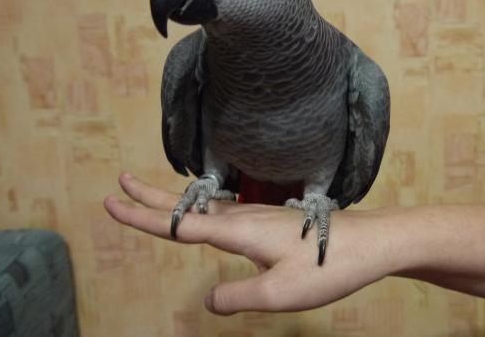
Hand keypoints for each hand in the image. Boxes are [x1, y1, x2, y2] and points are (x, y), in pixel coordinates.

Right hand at [104, 173, 408, 314]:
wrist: (373, 243)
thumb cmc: (330, 266)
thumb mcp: (280, 294)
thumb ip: (238, 298)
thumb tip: (209, 300)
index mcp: (239, 231)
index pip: (179, 224)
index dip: (142, 217)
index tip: (111, 204)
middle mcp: (245, 218)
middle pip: (187, 206)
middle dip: (150, 197)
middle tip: (118, 184)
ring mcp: (260, 217)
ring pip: (206, 207)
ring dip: (174, 202)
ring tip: (151, 197)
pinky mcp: (272, 223)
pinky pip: (225, 213)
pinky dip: (201, 211)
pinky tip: (208, 217)